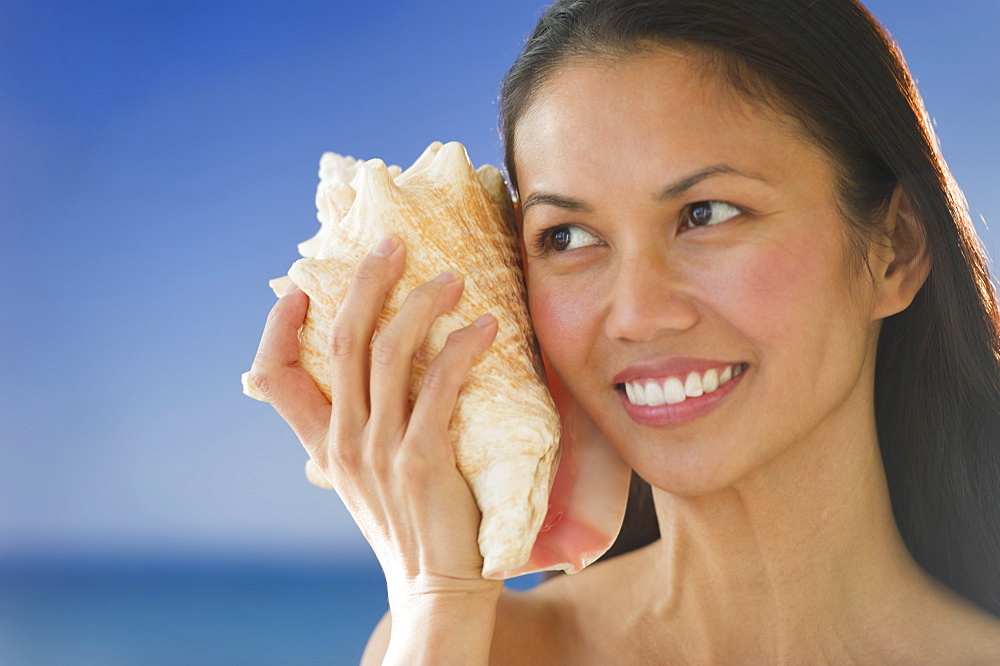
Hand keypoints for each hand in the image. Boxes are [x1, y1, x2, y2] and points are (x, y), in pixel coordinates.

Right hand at [247, 235, 502, 606]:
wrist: (436, 583)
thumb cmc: (410, 524)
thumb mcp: (366, 478)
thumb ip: (360, 429)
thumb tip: (378, 374)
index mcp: (323, 444)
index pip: (274, 377)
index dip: (278, 327)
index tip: (301, 287)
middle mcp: (343, 441)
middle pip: (342, 339)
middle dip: (367, 282)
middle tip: (394, 244)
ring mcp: (379, 449)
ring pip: (390, 350)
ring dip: (421, 302)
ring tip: (454, 278)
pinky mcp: (422, 457)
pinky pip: (439, 384)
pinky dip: (462, 347)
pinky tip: (486, 328)